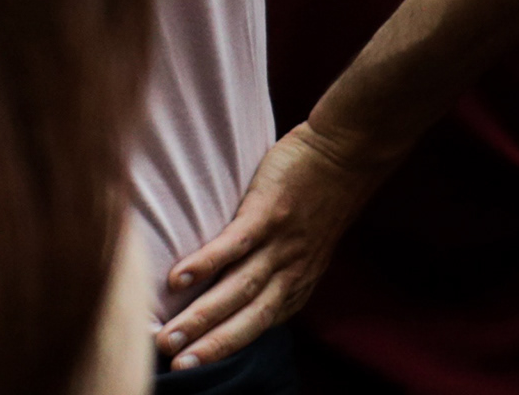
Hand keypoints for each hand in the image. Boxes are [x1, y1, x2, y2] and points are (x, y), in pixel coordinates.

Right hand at [159, 121, 384, 367]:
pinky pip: (237, 243)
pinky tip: (178, 279)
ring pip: (239, 287)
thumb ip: (274, 273)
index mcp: (297, 282)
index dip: (227, 347)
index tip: (193, 368)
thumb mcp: (305, 247)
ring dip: (202, 316)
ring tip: (168, 337)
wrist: (351, 149)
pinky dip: (208, 262)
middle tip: (177, 366)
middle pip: (249, 317)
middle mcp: (291, 270)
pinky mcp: (270, 212)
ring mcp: (282, 242)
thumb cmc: (318, 198)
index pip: (259, 325)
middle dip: (212, 345)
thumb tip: (231, 294)